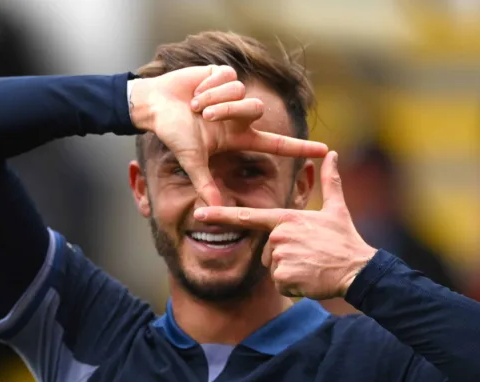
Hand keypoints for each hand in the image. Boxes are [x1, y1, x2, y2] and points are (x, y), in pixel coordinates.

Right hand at [129, 65, 328, 204]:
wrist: (155, 106)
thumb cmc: (173, 133)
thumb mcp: (191, 160)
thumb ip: (205, 182)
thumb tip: (214, 208)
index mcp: (237, 136)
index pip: (275, 143)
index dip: (299, 147)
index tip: (324, 150)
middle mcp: (240, 116)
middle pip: (256, 109)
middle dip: (230, 110)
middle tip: (206, 117)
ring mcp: (233, 94)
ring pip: (241, 92)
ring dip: (215, 99)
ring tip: (195, 106)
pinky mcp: (223, 75)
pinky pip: (227, 77)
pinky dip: (208, 85)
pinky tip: (195, 89)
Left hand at [193, 151, 377, 298]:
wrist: (358, 269)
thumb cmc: (346, 240)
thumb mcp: (337, 208)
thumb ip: (330, 181)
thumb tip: (331, 153)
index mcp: (286, 219)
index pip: (247, 217)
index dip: (220, 215)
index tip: (199, 213)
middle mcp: (279, 236)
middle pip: (266, 251)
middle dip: (284, 256)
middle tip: (309, 255)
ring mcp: (280, 257)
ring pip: (273, 268)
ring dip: (290, 271)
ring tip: (310, 265)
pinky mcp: (284, 277)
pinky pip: (280, 283)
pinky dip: (293, 285)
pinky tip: (309, 278)